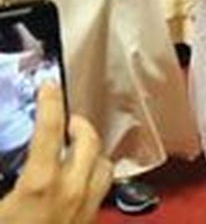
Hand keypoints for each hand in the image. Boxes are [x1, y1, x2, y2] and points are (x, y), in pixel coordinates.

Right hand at [0, 83, 112, 223]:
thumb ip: (5, 169)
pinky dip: (95, 173)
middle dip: (78, 124)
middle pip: (89, 141)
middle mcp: (71, 190)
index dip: (50, 103)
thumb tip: (7, 151)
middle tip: (64, 121)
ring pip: (105, 163)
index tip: (49, 85)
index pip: (50, 130)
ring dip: (92, 150)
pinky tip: (78, 177)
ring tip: (73, 148)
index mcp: (41, 183)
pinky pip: (104, 187)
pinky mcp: (92, 220)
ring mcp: (86, 206)